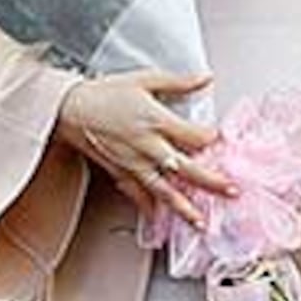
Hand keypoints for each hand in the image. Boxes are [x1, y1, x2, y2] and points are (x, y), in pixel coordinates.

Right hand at [55, 69, 230, 226]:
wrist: (69, 108)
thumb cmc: (105, 93)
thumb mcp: (144, 80)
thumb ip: (178, 82)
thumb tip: (206, 78)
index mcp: (156, 120)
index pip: (194, 136)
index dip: (211, 139)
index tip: (222, 142)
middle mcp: (148, 146)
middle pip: (186, 168)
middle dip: (210, 182)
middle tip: (231, 191)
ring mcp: (133, 163)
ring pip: (164, 189)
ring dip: (183, 207)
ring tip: (200, 222)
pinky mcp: (119, 172)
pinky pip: (137, 193)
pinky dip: (148, 208)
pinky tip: (159, 219)